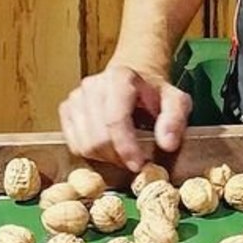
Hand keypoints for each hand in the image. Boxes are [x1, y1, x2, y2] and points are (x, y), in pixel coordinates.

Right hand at [58, 63, 192, 171]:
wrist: (133, 79)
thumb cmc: (154, 92)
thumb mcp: (176, 101)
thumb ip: (175, 120)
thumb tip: (168, 144)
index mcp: (120, 78)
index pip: (115, 120)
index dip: (126, 147)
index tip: (139, 165)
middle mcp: (93, 84)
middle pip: (98, 137)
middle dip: (117, 157)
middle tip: (134, 162)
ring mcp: (77, 96)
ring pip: (84, 144)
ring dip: (105, 158)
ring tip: (123, 154)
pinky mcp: (66, 108)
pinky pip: (73, 143)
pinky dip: (90, 153)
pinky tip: (108, 148)